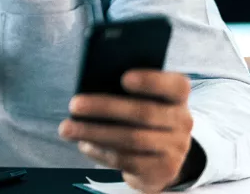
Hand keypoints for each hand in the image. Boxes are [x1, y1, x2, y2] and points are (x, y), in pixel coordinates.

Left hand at [59, 70, 197, 192]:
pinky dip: (100, 151)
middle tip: (73, 104)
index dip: (152, 81)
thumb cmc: (141, 116)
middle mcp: (183, 122)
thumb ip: (124, 91)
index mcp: (177, 97)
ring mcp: (175, 148)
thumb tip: (88, 85)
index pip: (176, 86)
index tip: (124, 78)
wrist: (162, 156)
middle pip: (144, 113)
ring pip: (131, 139)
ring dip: (93, 132)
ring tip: (66, 128)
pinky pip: (127, 160)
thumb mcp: (141, 100)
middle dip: (104, 107)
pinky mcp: (162, 170)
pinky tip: (83, 144)